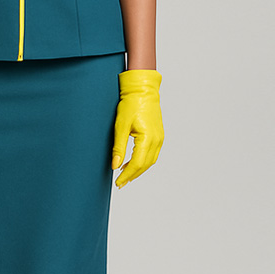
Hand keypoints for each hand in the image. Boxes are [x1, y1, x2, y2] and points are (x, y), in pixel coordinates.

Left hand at [111, 69, 163, 186]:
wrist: (143, 90)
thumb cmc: (131, 104)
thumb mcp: (121, 127)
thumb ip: (118, 148)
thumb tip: (115, 165)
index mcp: (147, 138)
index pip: (137, 164)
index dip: (127, 175)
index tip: (118, 182)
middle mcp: (157, 140)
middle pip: (145, 165)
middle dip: (132, 175)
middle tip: (120, 183)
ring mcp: (160, 138)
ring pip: (150, 161)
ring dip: (138, 170)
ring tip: (125, 175)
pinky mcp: (159, 135)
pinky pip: (152, 154)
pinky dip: (143, 161)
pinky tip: (133, 162)